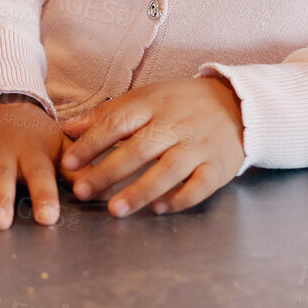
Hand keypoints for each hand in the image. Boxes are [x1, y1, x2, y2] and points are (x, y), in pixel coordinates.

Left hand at [59, 76, 245, 216]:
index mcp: (153, 104)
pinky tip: (158, 209)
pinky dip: (179, 198)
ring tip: (114, 210)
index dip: (91, 143)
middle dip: (108, 172)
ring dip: (140, 191)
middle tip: (82, 191)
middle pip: (139, 149)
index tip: (69, 162)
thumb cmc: (181, 104)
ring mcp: (198, 146)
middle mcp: (176, 125)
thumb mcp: (145, 98)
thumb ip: (107, 115)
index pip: (117, 123)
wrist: (239, 105)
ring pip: (168, 170)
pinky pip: (199, 186)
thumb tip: (69, 129)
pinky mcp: (218, 166)